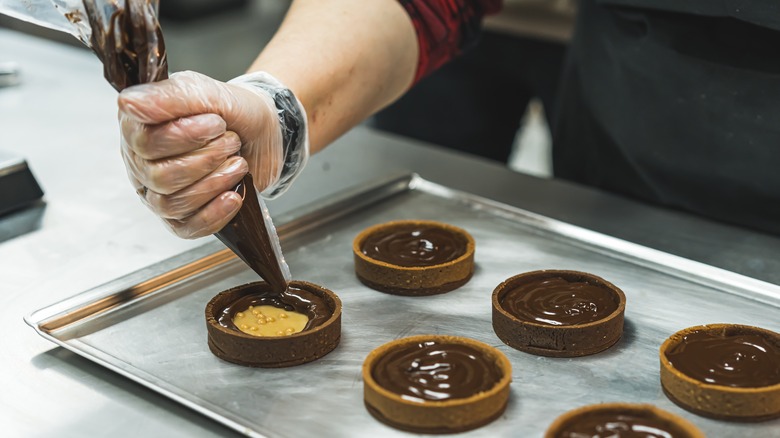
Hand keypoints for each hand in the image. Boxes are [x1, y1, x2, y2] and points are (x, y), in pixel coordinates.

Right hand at [118, 71, 284, 238]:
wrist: (263, 132)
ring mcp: (159, 193)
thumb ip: (167, 96)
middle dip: (206, 159)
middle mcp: (142, 163)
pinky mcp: (182, 217)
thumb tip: (127, 103)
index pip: (143, 142)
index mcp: (138, 128)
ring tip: (238, 163)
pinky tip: (234, 196)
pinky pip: (187, 228)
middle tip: (231, 141)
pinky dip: (214, 214)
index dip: (184, 135)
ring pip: (172, 203)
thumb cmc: (228, 110)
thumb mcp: (203, 91)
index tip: (216, 122)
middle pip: (159, 176)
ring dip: (214, 182)